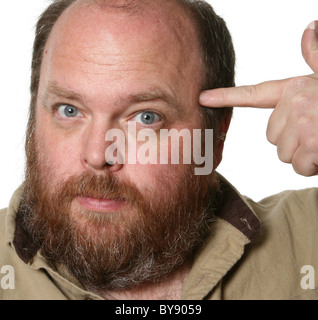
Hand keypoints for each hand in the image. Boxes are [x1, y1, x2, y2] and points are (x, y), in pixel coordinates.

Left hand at [200, 21, 317, 176]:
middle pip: (272, 136)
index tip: (203, 97)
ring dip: (304, 155)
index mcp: (297, 87)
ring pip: (284, 154)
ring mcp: (304, 123)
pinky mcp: (314, 144)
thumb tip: (310, 27)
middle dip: (292, 142)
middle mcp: (296, 102)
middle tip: (317, 133)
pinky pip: (299, 166)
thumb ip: (316, 58)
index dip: (226, 96)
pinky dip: (313, 167)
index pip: (254, 93)